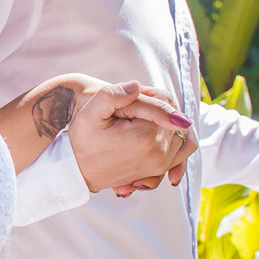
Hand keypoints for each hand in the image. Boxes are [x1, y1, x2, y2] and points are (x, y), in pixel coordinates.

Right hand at [68, 80, 196, 193]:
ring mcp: (161, 165)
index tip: (128, 102)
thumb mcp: (90, 113)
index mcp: (146, 137)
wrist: (76, 170)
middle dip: (157, 108)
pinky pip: (182, 152)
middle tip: (129, 112)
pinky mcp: (159, 171)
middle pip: (175, 115)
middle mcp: (160, 153)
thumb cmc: (82, 141)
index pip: (165, 100)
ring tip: (142, 121)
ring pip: (182, 132)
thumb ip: (114, 95)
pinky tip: (159, 135)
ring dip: (168, 122)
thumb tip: (137, 87)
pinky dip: (176, 140)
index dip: (147, 94)